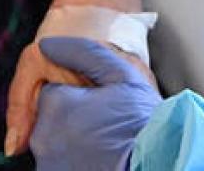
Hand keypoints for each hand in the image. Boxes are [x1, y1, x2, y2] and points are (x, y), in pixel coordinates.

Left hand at [28, 36, 161, 170]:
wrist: (159, 163)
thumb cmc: (143, 125)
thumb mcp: (121, 77)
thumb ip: (82, 54)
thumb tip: (48, 45)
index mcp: (56, 105)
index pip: (54, 91)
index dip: (80, 96)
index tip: (101, 106)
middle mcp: (44, 137)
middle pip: (52, 118)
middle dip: (73, 119)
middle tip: (105, 126)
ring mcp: (49, 164)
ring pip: (56, 142)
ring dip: (74, 141)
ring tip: (105, 144)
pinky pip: (61, 162)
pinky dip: (75, 160)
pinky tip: (99, 159)